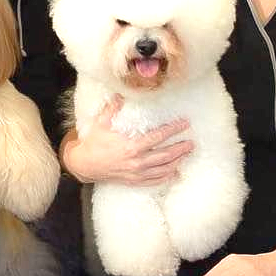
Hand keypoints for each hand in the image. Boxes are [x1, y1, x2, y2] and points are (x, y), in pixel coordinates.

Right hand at [62, 95, 192, 185]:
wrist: (84, 165)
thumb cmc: (93, 143)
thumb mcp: (101, 123)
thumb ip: (113, 108)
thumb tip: (121, 94)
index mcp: (131, 145)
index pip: (158, 136)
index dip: (173, 129)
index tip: (184, 124)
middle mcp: (136, 161)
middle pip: (165, 155)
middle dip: (180, 148)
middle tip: (191, 142)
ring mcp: (136, 173)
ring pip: (163, 169)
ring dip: (177, 162)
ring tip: (186, 155)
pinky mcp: (134, 181)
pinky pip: (155, 181)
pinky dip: (167, 177)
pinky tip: (175, 173)